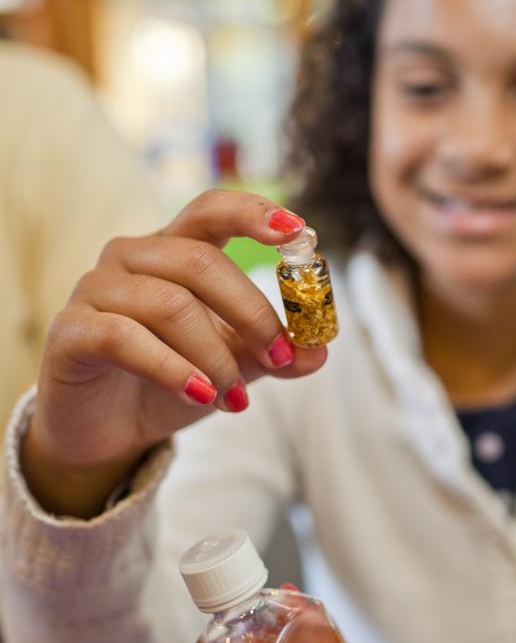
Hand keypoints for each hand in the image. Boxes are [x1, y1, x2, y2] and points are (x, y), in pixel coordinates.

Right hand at [23, 190, 327, 514]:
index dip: (253, 212)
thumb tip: (318, 352)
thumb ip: (271, 354)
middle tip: (281, 356)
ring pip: (169, 304)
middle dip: (251, 311)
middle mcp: (131, 257)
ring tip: (236, 397)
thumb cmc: (167, 383)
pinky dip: (172, 368)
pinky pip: (124, 336)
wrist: (104, 432)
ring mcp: (95, 289)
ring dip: (215, 354)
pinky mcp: (71, 331)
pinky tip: (200, 395)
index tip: (299, 230)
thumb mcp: (232, 368)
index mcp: (172, 250)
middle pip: (201, 260)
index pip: (210, 209)